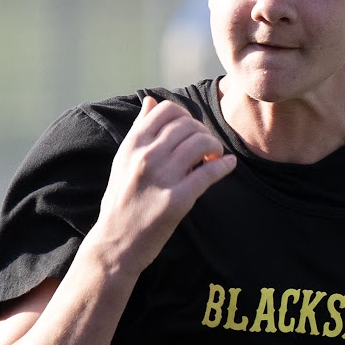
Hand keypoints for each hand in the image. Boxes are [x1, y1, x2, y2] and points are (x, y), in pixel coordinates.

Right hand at [92, 96, 235, 271]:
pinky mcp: (177, 200)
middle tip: (205, 147)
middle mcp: (146, 156)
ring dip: (214, 146)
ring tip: (212, 157)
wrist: (116, 242)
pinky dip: (224, 165)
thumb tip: (152, 102)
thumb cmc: (121, 200)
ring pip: (201, 143)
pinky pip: (209, 172)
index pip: (167, 110)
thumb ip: (139, 130)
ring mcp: (162, 177)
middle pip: (188, 125)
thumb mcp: (123, 160)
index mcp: (133, 145)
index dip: (186, 115)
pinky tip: (227, 164)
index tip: (191, 130)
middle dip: (202, 132)